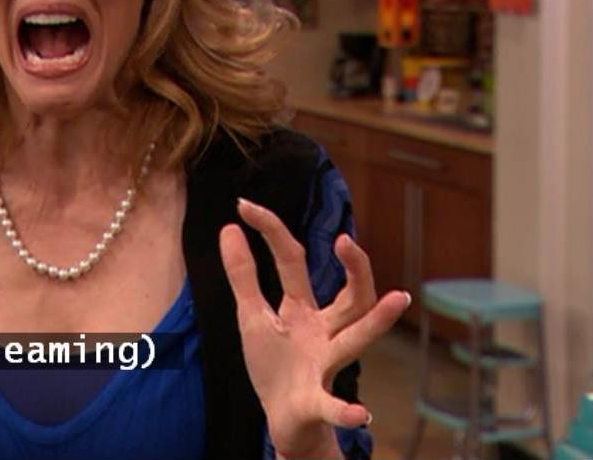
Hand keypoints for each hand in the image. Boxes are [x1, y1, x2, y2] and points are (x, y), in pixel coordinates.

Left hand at [219, 198, 409, 459]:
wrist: (284, 422)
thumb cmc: (274, 365)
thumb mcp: (252, 316)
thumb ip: (243, 275)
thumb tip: (228, 227)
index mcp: (302, 309)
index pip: (293, 260)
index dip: (272, 230)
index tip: (245, 204)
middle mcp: (323, 332)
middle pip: (351, 296)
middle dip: (355, 269)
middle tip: (346, 241)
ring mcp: (323, 365)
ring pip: (357, 340)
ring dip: (377, 322)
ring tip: (398, 299)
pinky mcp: (316, 401)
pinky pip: (335, 406)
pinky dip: (348, 411)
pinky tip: (362, 414)